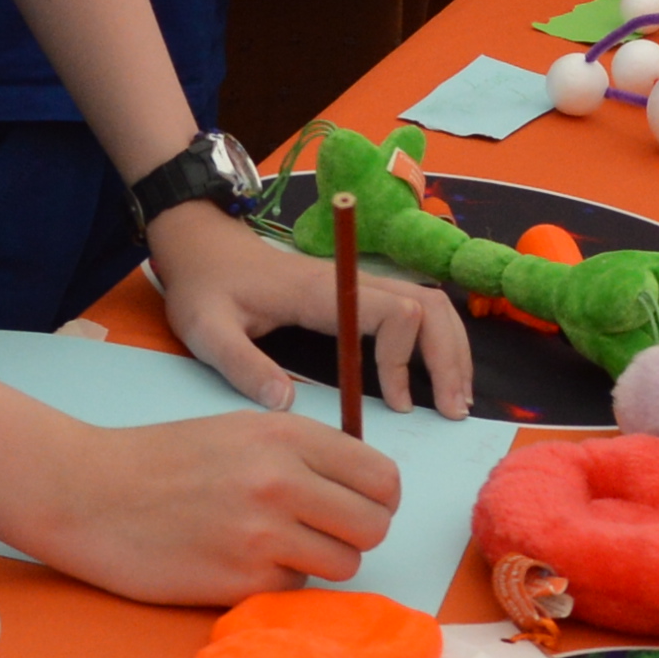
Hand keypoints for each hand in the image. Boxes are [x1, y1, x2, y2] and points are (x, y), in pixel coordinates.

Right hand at [8, 407, 403, 603]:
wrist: (88, 494)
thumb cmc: (162, 460)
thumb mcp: (239, 431)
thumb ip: (302, 454)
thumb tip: (360, 487)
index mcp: (287, 435)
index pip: (382, 477)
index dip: (377, 498)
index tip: (356, 506)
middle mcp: (282, 481)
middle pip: (374, 526)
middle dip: (356, 536)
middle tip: (322, 535)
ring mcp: (262, 534)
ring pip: (343, 565)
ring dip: (319, 564)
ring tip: (277, 550)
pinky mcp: (239, 581)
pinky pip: (295, 591)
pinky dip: (278, 585)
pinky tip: (241, 565)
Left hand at [148, 192, 474, 418]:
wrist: (202, 247)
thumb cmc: (205, 287)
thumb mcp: (207, 330)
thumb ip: (242, 366)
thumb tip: (286, 405)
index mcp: (323, 291)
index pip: (396, 313)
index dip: (405, 360)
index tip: (397, 404)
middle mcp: (352, 281)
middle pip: (430, 306)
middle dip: (450, 358)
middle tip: (455, 410)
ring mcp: (360, 284)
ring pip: (431, 304)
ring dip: (451, 349)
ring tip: (456, 399)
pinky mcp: (358, 292)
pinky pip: (415, 309)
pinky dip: (436, 341)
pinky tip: (435, 376)